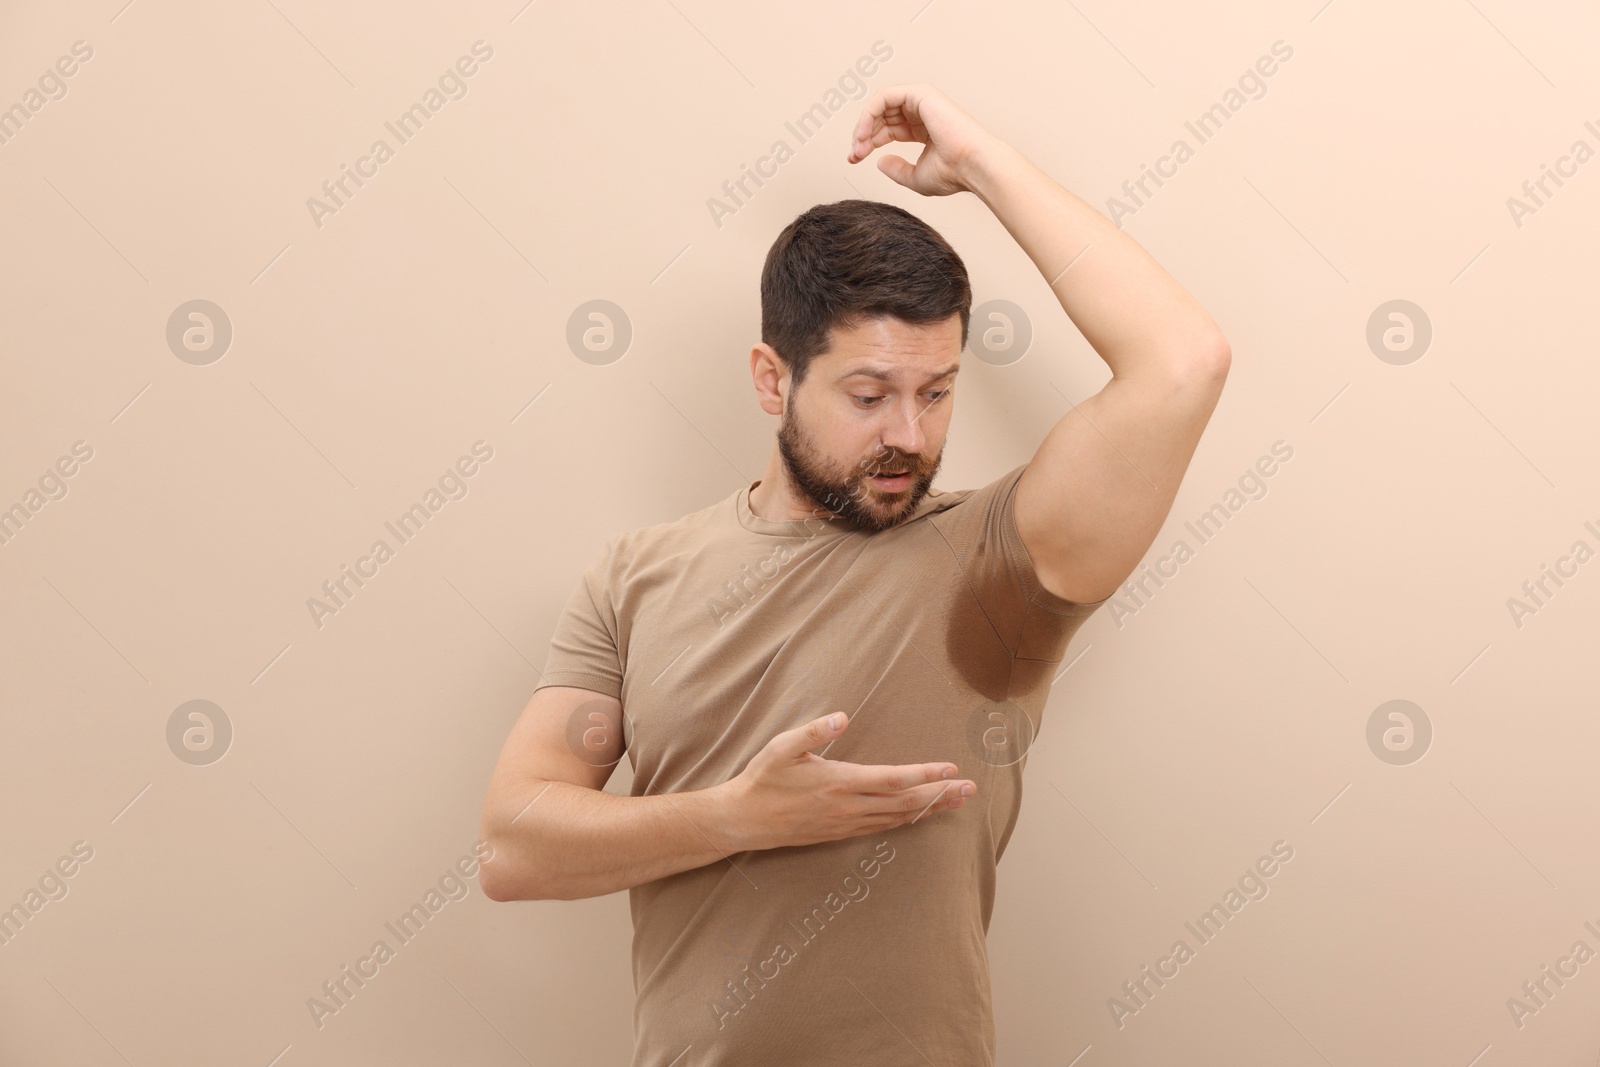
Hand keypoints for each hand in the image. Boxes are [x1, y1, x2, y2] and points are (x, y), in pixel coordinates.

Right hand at [718, 712, 975, 851]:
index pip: (892, 780)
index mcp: (838, 783)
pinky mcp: (841, 833)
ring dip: (930, 810)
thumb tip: (841, 716)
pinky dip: (907, 821)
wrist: (744, 820)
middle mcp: (848, 807)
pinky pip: (883, 828)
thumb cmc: (763, 779)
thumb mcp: (781, 747)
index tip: (951, 769)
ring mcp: (846, 824)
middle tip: (971, 789)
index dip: (925, 775)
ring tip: (956, 802)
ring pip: (898, 819)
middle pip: (905, 803)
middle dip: (940, 795)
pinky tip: (919, 816)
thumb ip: (812, 731)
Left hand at [845, 83, 998, 196]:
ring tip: (858, 146)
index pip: (888, 130)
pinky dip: (870, 113)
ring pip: (880, 105)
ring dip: (864, 125)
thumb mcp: (916, 177)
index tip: (854, 159)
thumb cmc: (953, 174)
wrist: (973, 166)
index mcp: (924, 129)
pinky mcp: (921, 94)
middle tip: (853, 155)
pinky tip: (864, 134)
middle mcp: (923, 112)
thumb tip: (878, 161)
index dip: (868, 144)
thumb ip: (897, 170)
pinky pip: (885, 97)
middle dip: (863, 136)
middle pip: (881, 117)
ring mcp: (922, 101)